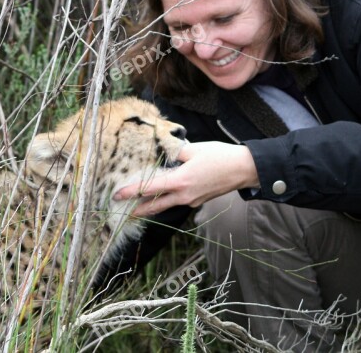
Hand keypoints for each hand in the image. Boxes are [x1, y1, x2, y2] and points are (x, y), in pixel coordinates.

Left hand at [113, 141, 259, 216]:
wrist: (243, 169)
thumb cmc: (220, 156)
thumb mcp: (194, 149)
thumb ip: (175, 152)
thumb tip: (163, 152)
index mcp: (180, 181)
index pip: (149, 189)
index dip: (131, 192)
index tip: (117, 195)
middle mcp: (184, 195)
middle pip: (155, 206)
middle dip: (139, 209)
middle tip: (124, 210)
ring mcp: (192, 200)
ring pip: (167, 205)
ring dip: (153, 206)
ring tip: (140, 206)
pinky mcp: (199, 200)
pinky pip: (179, 202)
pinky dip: (168, 201)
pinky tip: (165, 196)